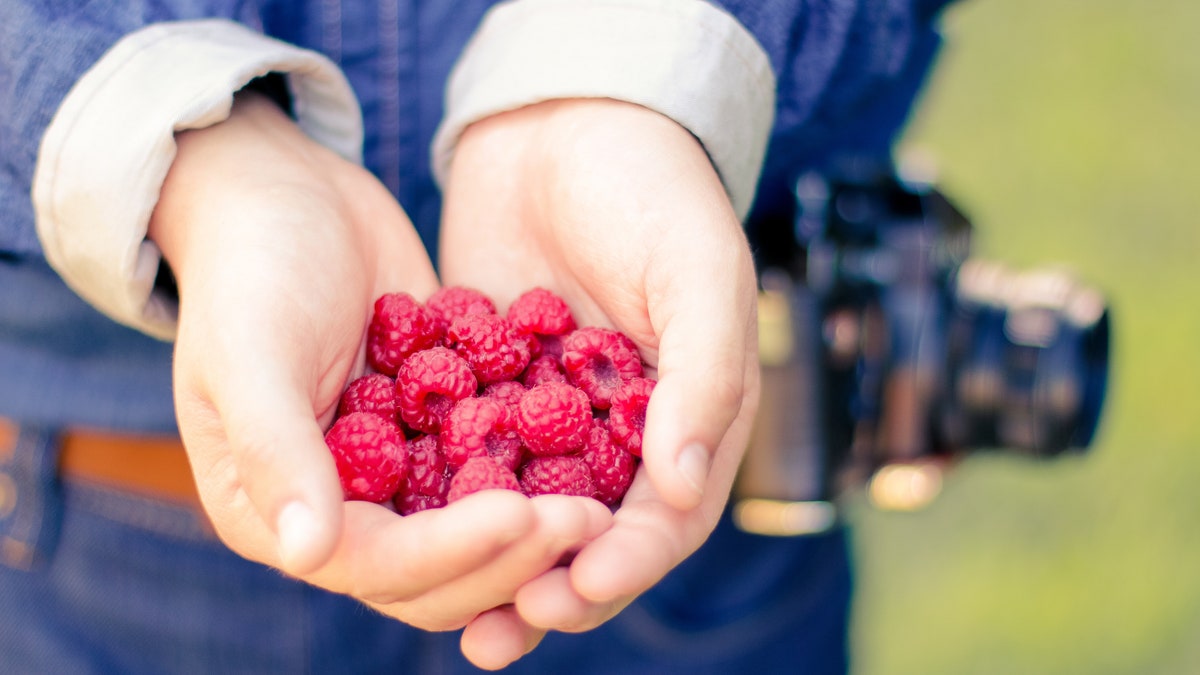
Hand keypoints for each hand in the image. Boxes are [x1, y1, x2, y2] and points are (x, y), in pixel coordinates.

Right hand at [148, 92, 610, 665]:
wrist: (291, 195)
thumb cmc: (251, 268)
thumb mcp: (251, 351)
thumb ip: (275, 448)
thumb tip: (311, 552)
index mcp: (276, 513)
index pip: (376, 565)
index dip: (450, 553)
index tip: (520, 515)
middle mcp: (343, 511)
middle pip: (439, 573)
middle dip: (512, 556)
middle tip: (588, 521)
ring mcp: (396, 475)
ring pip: (477, 533)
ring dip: (536, 530)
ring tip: (605, 507)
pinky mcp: (441, 434)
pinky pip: (498, 468)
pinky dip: (544, 471)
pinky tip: (606, 455)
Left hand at [440, 99, 760, 658]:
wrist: (566, 123)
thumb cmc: (653, 190)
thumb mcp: (698, 273)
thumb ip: (704, 377)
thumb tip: (682, 487)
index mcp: (686, 416)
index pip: (666, 515)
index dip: (626, 562)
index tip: (580, 587)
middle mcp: (619, 431)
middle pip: (589, 535)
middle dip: (552, 586)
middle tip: (505, 627)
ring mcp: (548, 415)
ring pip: (521, 511)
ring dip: (491, 567)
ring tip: (453, 619)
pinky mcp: (484, 389)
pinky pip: (463, 454)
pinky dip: (440, 495)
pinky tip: (400, 528)